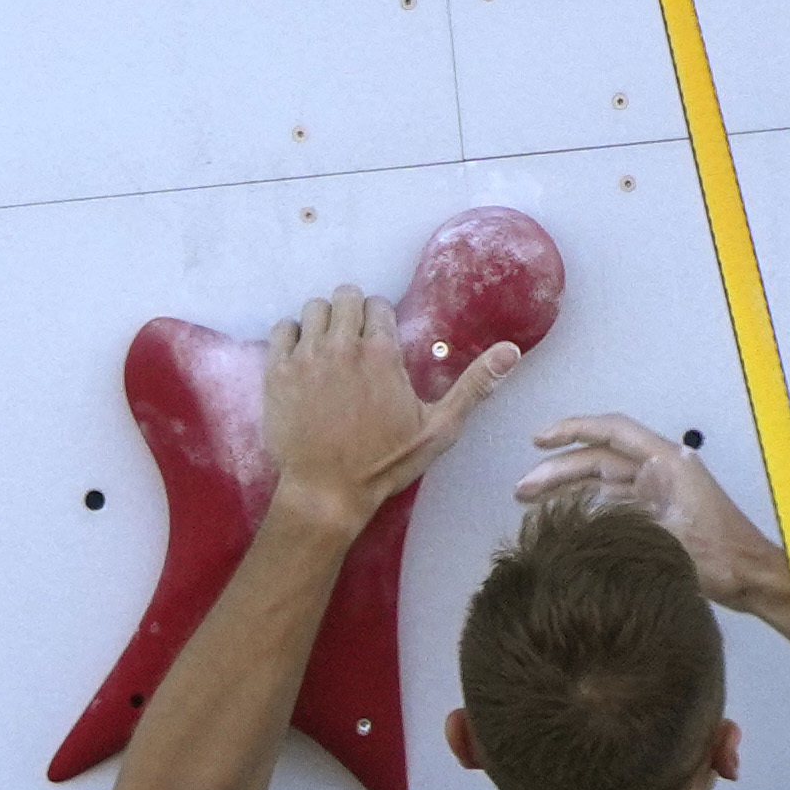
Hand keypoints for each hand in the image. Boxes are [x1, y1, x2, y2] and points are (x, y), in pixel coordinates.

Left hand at [262, 288, 518, 527]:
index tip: (379, 337)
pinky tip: (300, 354)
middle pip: (344, 297)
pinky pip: (280, 330)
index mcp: (382, 353)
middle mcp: (343, 346)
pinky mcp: (277, 374)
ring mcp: (306, 358)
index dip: (380, 318)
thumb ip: (474, 386)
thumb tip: (512, 351)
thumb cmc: (384, 463)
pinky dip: (290, 334)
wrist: (326, 492)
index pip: (378, 305)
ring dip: (321, 319)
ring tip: (327, 344)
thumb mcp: (439, 428)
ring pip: (312, 308)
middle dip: (351, 311)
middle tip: (353, 337)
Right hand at [519, 408, 789, 615]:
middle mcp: (663, 470)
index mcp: (668, 464)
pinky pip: (613, 499)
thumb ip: (625, 521)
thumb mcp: (668, 538)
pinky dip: (585, 504)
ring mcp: (660, 490)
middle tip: (521, 489)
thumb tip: (577, 522)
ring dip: (567, 488)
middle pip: (600, 458)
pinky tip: (561, 517)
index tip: (539, 440)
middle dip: (558, 469)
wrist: (751, 578)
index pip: (613, 432)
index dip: (572, 430)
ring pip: (603, 480)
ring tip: (529, 502)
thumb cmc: (723, 558)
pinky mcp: (658, 511)